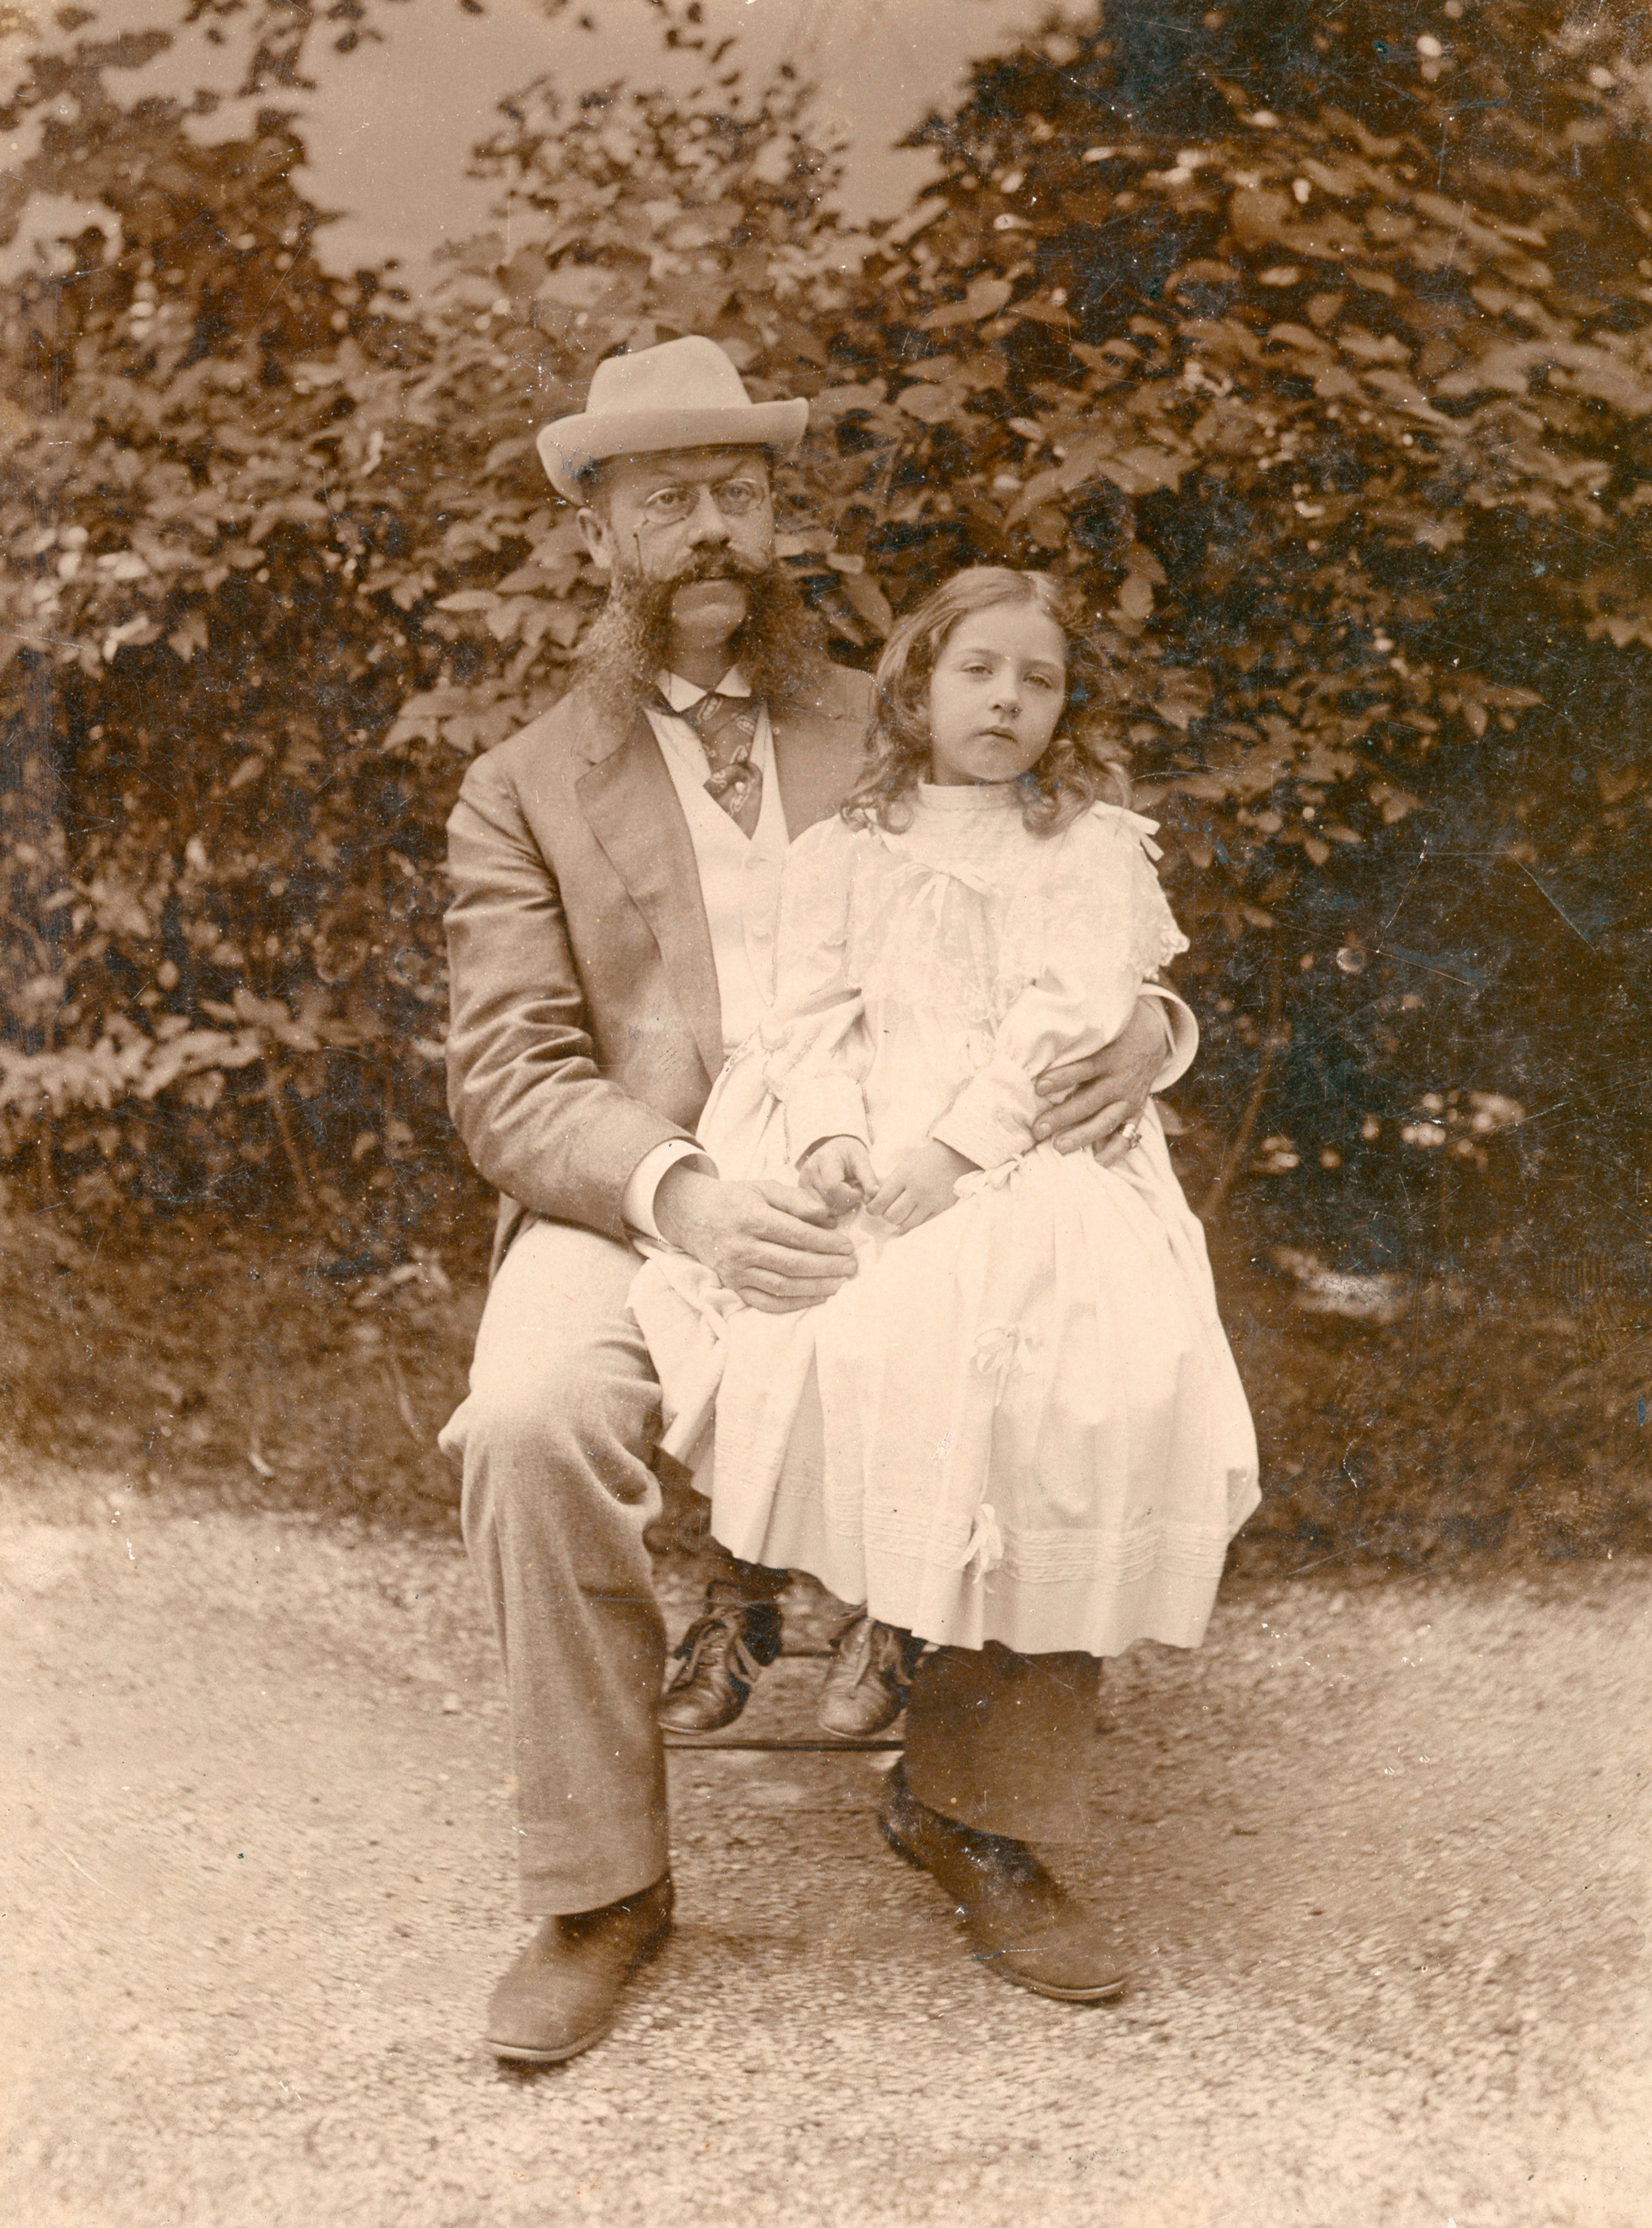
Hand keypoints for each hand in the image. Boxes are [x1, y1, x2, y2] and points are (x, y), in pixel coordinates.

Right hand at [654, 1166, 857, 1313]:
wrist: (695, 1216)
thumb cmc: (737, 1200)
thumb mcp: (764, 1188)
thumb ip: (796, 1200)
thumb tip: (826, 1215)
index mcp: (752, 1219)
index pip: (797, 1235)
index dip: (826, 1243)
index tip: (848, 1246)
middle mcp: (743, 1248)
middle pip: (793, 1263)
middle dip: (827, 1267)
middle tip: (851, 1266)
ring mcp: (737, 1271)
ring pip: (783, 1286)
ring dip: (816, 1287)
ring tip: (840, 1283)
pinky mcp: (734, 1286)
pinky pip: (767, 1302)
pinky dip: (794, 1304)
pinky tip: (817, 1297)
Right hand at [798, 1135, 879, 1218]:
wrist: (834, 1149)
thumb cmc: (849, 1154)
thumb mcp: (862, 1160)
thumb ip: (869, 1179)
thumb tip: (874, 1197)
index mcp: (825, 1159)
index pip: (833, 1187)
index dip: (850, 1194)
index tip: (859, 1189)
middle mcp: (809, 1172)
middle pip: (828, 1201)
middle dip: (846, 1202)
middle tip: (853, 1191)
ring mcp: (802, 1184)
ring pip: (822, 1210)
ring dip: (839, 1208)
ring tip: (844, 1193)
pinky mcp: (801, 1194)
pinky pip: (815, 1213)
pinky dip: (830, 1212)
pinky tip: (837, 1202)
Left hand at [867, 1140, 976, 1234]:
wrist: (956, 1157)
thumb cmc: (927, 1159)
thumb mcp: (905, 1164)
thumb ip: (891, 1183)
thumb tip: (876, 1201)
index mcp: (905, 1176)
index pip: (882, 1200)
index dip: (873, 1209)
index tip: (873, 1209)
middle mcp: (917, 1190)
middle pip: (892, 1216)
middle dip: (886, 1215)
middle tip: (888, 1211)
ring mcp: (930, 1201)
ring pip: (906, 1224)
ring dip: (900, 1222)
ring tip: (901, 1215)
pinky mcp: (942, 1209)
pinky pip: (922, 1225)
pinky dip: (915, 1224)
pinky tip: (913, 1218)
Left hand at [1032, 996, 1164, 1164]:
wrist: (1154, 1035)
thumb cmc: (1112, 1030)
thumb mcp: (1097, 1024)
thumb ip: (1071, 1027)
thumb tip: (1032, 1011)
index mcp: (1109, 1055)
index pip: (1083, 1068)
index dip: (1061, 1077)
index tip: (1037, 1086)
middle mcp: (1120, 1079)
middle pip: (1089, 1101)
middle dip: (1063, 1116)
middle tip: (1037, 1128)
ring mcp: (1130, 1097)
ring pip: (1106, 1121)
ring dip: (1082, 1136)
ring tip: (1058, 1148)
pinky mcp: (1136, 1110)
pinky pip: (1128, 1134)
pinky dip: (1116, 1150)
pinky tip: (1099, 1162)